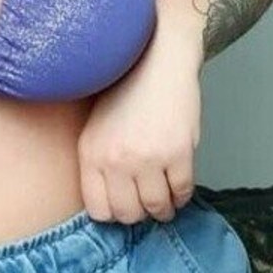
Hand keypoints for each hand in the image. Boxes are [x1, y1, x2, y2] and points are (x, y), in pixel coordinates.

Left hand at [77, 44, 201, 224]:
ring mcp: (147, 159)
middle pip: (128, 214)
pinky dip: (182, 194)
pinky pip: (182, 192)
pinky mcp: (177, 153)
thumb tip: (111, 202)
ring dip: (164, 208)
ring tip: (165, 199)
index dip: (114, 212)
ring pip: (157, 207)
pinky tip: (179, 185)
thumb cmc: (125, 88)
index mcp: (90, 153)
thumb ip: (100, 163)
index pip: (98, 209)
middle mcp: (115, 160)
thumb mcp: (96, 125)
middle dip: (140, 213)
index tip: (124, 205)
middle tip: (147, 203)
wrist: (156, 58)